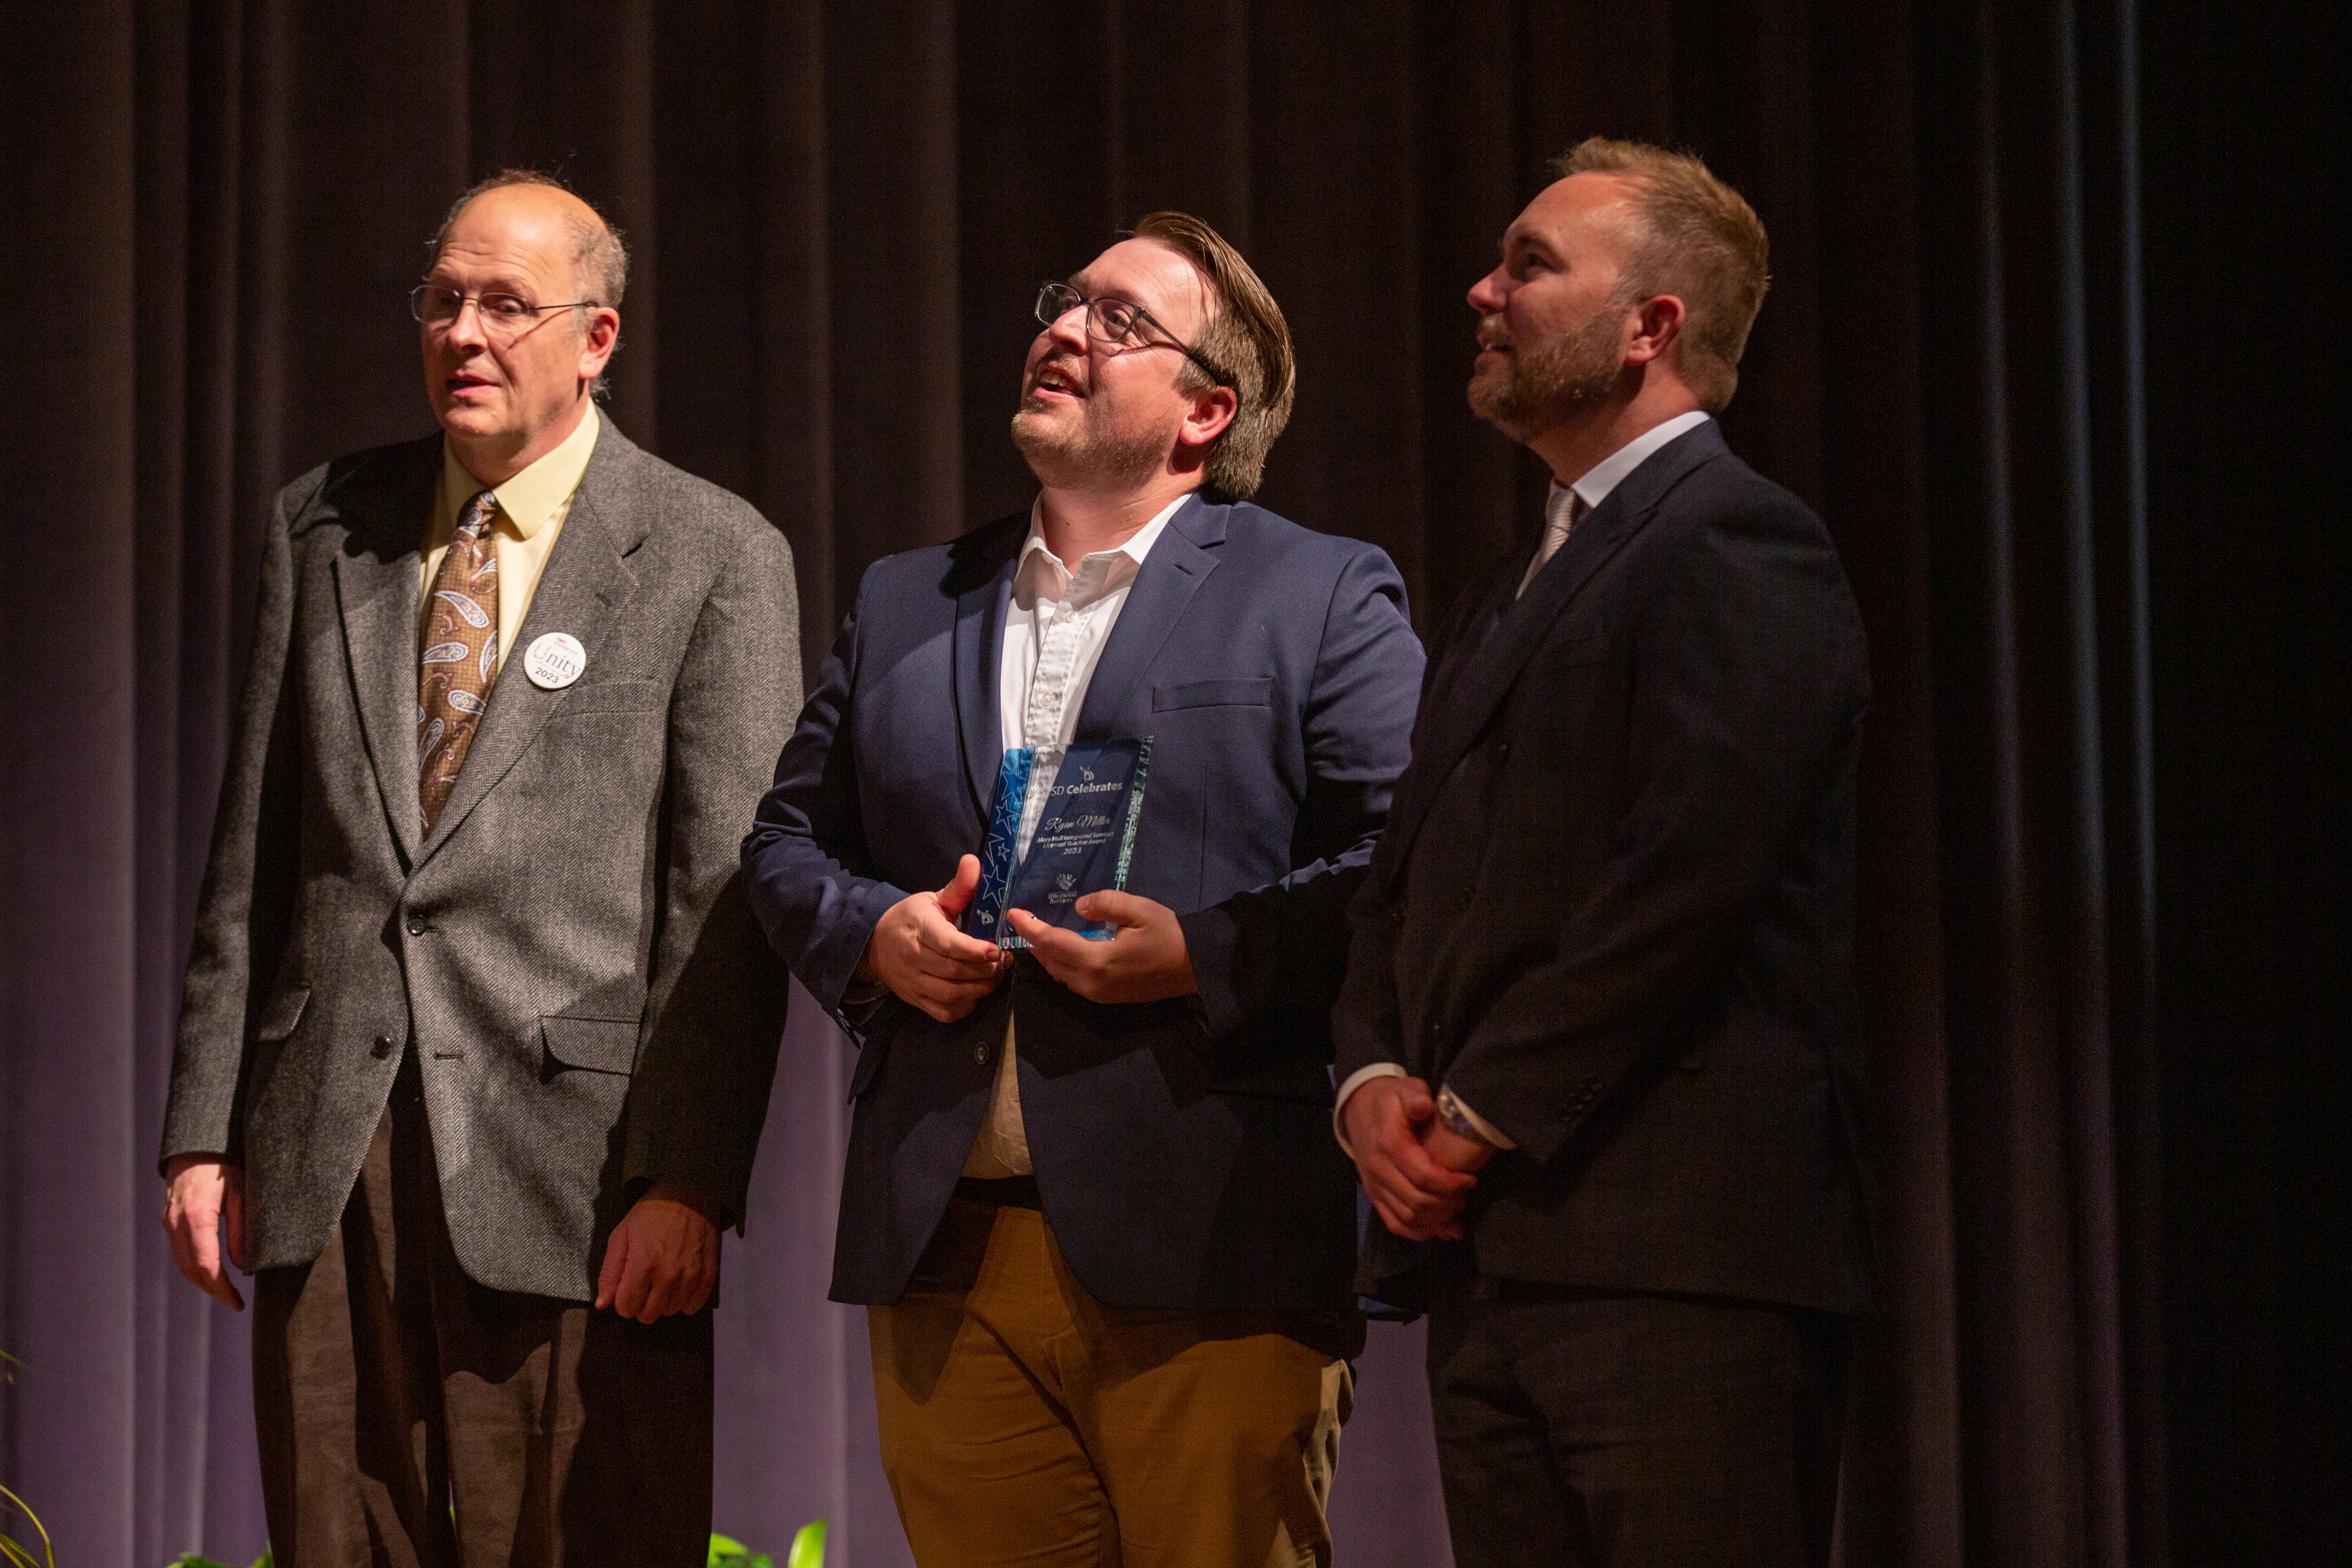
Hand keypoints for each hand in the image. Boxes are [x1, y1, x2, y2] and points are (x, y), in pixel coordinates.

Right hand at [162, 1153, 247, 1310]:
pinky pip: (180, 1251)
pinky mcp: (169, 1221)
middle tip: (234, 1303)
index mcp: (196, 1217)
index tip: (237, 1303)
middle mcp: (177, 1223)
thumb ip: (241, 1230)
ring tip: (226, 1293)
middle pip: (191, 1270)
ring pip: (183, 1263)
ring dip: (202, 1281)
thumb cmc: (225, 1166)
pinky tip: (213, 1273)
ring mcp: (169, 1223)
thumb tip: (242, 1266)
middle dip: (213, 1290)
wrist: (196, 1146)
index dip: (221, 1289)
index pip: (207, 1265)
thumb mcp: (242, 1194)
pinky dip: (195, 1267)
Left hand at [595, 1183, 721, 1322]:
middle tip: (644, 1282)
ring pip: (671, 1311)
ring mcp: (691, 1276)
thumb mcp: (620, 1236)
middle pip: (648, 1315)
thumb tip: (602, 1305)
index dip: (622, 1299)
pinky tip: (680, 1285)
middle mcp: (668, 1276)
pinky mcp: (708, 1274)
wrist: (688, 1194)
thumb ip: (609, 1273)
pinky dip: (685, 1301)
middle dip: (640, 1303)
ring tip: (662, 1279)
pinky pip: (694, 1305)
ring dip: (663, 1301)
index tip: (627, 1284)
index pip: (626, 1308)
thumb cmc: (650, 1214)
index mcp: (643, 1265)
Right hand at [857, 854, 1010, 1021]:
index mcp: (920, 929)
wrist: (875, 944)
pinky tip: (975, 995)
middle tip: (1003, 961)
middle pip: (954, 972)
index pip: (948, 944)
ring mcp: (913, 982)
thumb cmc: (912, 918)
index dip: (974, 950)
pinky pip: (943, 1012)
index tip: (996, 949)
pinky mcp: (915, 1000)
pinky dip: (963, 1008)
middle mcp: (914, 958)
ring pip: (951, 994)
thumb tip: (974, 861)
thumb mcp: (933, 899)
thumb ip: (958, 887)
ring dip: (979, 989)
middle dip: (984, 970)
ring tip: (994, 976)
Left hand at [1007, 891, 1197, 1003]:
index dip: (1029, 927)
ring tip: (1036, 933)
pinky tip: (1061, 949)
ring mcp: (1098, 994)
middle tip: (1022, 920)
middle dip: (1033, 942)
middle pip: (1050, 962)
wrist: (1194, 968)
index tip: (1013, 913)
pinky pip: (1072, 981)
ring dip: (1045, 954)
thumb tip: (1077, 906)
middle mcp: (1091, 983)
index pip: (1051, 943)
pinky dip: (1060, 964)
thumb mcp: (1141, 909)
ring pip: (1059, 974)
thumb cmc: (1169, 935)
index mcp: (1097, 961)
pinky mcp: (1105, 998)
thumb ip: (1106, 904)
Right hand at [1341, 1076, 1479, 1240]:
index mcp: (1389, 1144)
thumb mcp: (1405, 1088)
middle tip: (1465, 1194)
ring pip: (1408, 1217)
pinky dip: (1418, 1231)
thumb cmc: (1389, 1099)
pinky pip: (1395, 1224)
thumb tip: (1424, 1107)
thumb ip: (1415, 1096)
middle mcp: (1378, 1170)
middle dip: (1448, 1203)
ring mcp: (1374, 1186)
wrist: (1358, 1108)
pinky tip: (1439, 1227)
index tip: (1470, 1180)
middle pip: (1419, 1201)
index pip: (1424, 1176)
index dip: (1451, 1184)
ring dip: (1437, 1219)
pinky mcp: (1373, 1196)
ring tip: (1456, 1207)